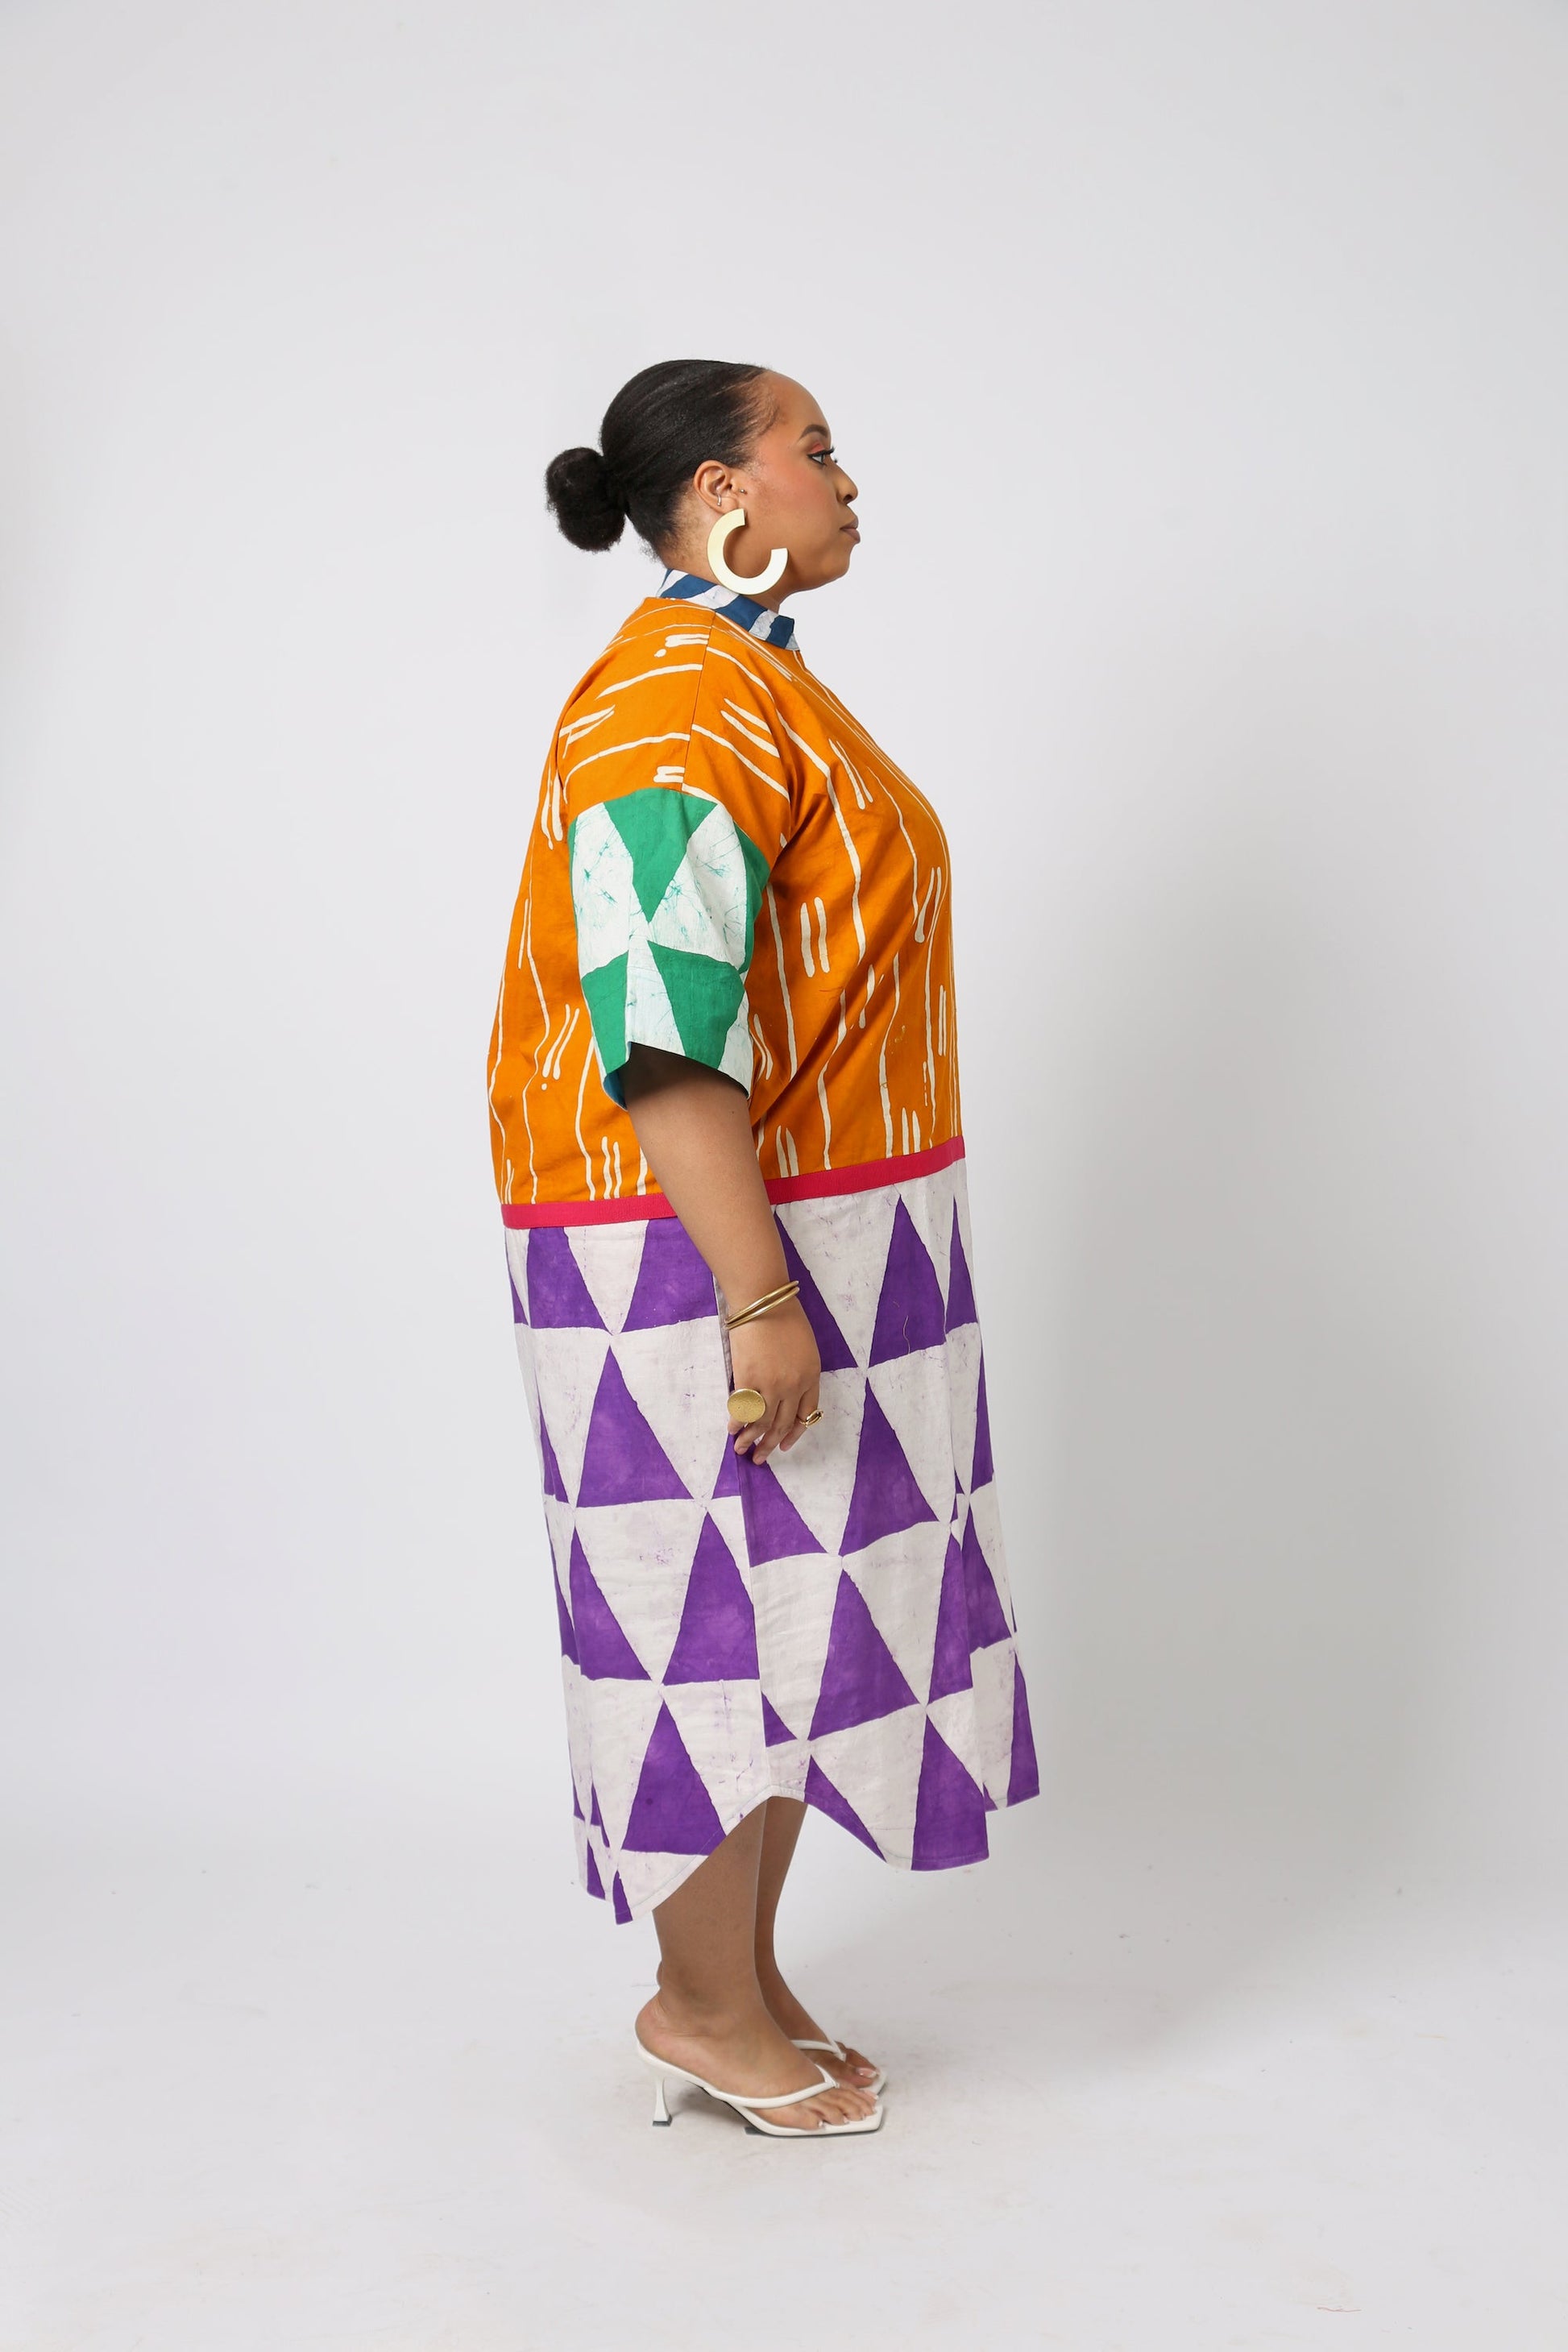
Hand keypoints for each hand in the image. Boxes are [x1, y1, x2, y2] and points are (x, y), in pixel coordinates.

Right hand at [727, 1299, 821, 1464]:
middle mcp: (793, 1386)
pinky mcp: (749, 1379)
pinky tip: (731, 1429)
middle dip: (769, 1444)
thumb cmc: (785, 1318)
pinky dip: (736, 1421)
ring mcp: (771, 1384)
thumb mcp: (805, 1349)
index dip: (794, 1434)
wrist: (763, 1302)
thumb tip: (782, 1398)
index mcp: (811, 1377)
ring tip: (741, 1449)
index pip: (805, 1415)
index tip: (784, 1446)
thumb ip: (799, 1374)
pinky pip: (743, 1408)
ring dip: (750, 1438)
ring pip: (761, 1421)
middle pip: (782, 1424)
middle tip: (759, 1458)